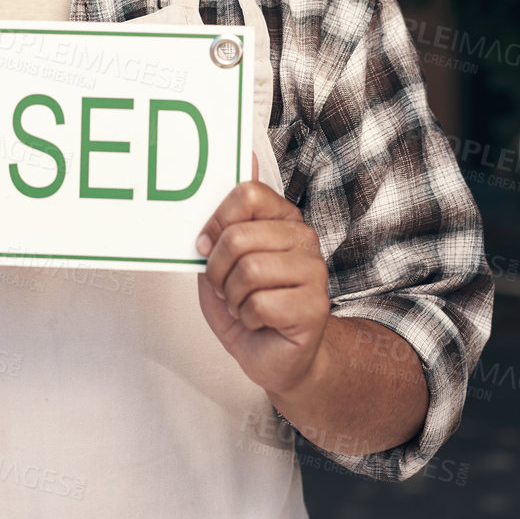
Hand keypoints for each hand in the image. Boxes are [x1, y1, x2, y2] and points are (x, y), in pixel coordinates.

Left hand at [194, 153, 331, 395]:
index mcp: (281, 219)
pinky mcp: (315, 306)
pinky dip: (247, 317)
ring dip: (232, 297)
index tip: (204, 245)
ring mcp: (314, 272)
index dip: (215, 221)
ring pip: (248, 271)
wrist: (277, 358)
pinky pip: (260, 303)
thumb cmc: (249, 307)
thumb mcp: (223, 260)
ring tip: (242, 305)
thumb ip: (227, 218)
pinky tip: (259, 321)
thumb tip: (246, 159)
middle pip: (239, 236)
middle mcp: (303, 238)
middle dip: (217, 270)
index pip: (247, 193)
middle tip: (224, 288)